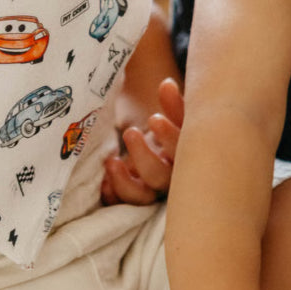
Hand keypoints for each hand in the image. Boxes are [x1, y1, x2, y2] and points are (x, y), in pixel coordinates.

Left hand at [101, 78, 182, 205]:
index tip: (153, 118)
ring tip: (111, 161)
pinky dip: (114, 194)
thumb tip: (167, 84)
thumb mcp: (173, 118)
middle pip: (163, 177)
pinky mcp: (135, 201)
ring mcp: (153, 192)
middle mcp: (172, 178)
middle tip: (130, 133)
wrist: (160, 154)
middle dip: (145, 158)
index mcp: (186, 156)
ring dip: (126, 182)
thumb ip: (173, 104)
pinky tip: (104, 183)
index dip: (170, 137)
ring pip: (143, 197)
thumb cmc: (169, 134)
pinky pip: (124, 205)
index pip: (182, 150)